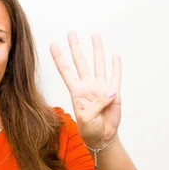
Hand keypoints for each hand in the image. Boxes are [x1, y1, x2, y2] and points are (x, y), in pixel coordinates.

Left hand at [50, 31, 120, 147]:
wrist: (102, 137)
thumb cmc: (89, 129)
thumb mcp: (86, 119)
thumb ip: (95, 105)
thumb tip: (110, 91)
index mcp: (76, 92)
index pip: (65, 71)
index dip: (59, 58)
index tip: (53, 44)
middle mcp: (87, 86)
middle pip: (80, 62)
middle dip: (75, 47)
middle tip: (71, 32)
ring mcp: (101, 88)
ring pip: (98, 64)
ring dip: (97, 50)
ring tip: (95, 36)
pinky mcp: (114, 93)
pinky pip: (115, 77)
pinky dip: (116, 66)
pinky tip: (114, 55)